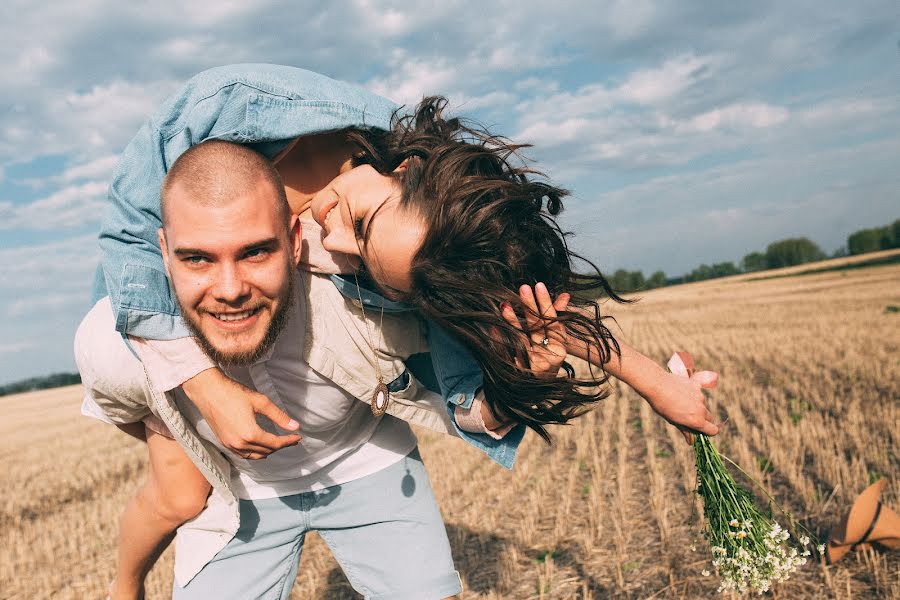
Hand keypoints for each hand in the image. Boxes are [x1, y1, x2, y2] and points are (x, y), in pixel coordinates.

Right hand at [181, 368, 300, 459]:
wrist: (208, 391)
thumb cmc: (234, 393)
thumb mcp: (260, 402)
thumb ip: (279, 416)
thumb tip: (295, 426)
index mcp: (250, 434)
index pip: (275, 443)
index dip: (288, 441)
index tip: (298, 437)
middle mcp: (240, 443)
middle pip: (266, 450)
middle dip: (280, 446)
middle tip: (291, 438)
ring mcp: (230, 445)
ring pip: (254, 455)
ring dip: (268, 451)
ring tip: (278, 443)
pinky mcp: (224, 442)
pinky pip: (243, 454)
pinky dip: (254, 453)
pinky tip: (259, 447)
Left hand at [500, 282, 569, 377]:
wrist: (528, 394)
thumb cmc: (544, 361)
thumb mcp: (553, 339)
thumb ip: (557, 316)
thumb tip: (565, 295)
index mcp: (559, 351)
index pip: (553, 323)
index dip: (546, 304)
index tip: (539, 286)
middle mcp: (548, 359)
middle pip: (538, 328)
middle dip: (530, 306)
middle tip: (523, 287)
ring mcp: (533, 367)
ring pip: (522, 338)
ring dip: (513, 319)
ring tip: (505, 303)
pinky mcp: (517, 373)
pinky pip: (507, 352)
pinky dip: (500, 338)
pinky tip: (494, 326)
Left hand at [645, 352, 719, 443]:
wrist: (656, 385)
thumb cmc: (662, 406)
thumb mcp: (673, 421)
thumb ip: (685, 431)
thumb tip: (691, 442)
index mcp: (697, 421)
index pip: (714, 430)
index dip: (709, 431)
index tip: (701, 430)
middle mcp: (701, 409)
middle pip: (710, 418)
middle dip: (703, 419)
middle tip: (689, 416)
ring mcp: (700, 396)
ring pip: (702, 404)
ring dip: (696, 405)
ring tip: (680, 401)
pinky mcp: (697, 385)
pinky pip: (698, 393)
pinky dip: (693, 394)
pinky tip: (680, 391)